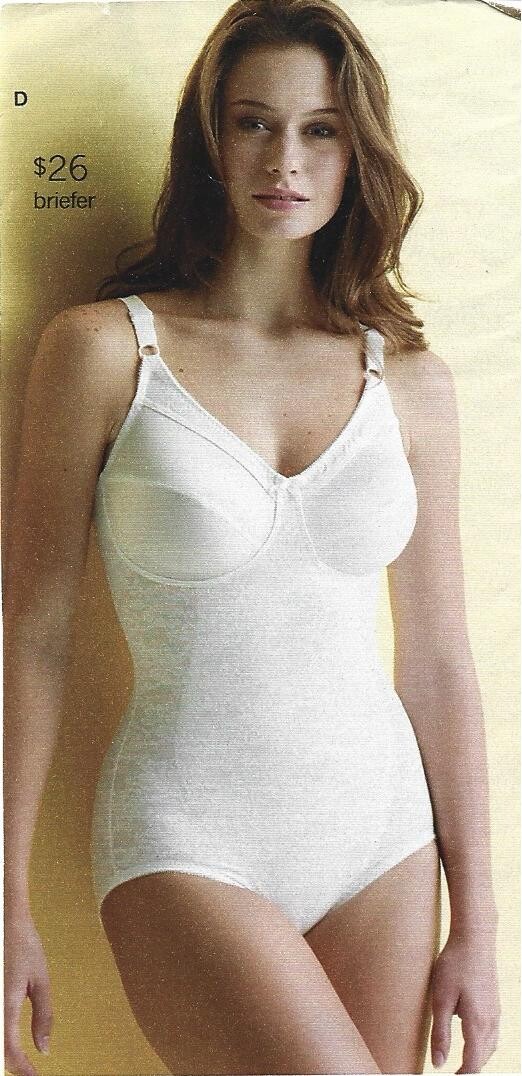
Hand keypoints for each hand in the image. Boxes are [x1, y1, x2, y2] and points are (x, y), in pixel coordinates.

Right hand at [4, 912, 52, 1075]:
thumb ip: (44, 1015)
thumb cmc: (25, 946)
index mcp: (6, 1005)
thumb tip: (44, 1047)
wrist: (7, 920)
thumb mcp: (41, 980)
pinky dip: (0, 1037)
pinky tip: (7, 1040)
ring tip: (21, 1059)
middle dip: (11, 1063)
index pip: (10, 1050)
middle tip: (28, 1070)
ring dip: (4, 1051)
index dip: (22, 1068)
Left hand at [429, 930, 500, 1073]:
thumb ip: (440, 1033)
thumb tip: (438, 1063)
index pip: (472, 1063)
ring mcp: (496, 1011)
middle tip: (453, 1075)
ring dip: (477, 1058)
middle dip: (470, 1069)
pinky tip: (472, 1039)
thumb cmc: (454, 965)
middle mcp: (491, 1021)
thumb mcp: (440, 999)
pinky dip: (482, 1044)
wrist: (474, 938)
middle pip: (483, 1058)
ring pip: (490, 1046)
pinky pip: (492, 1033)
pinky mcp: (494, 1002)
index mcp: (478, 1024)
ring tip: (461, 1063)